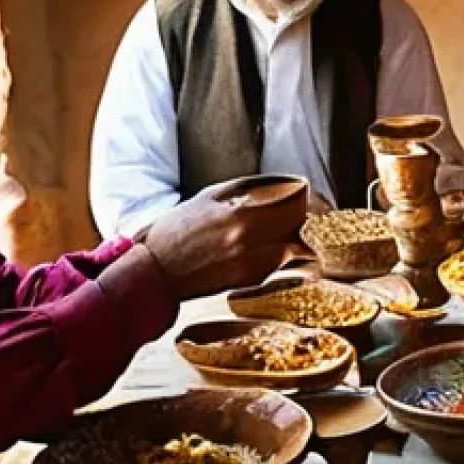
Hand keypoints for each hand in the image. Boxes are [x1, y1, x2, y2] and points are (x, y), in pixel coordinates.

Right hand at [142, 183, 304, 300]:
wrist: (155, 271)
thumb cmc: (177, 231)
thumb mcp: (209, 197)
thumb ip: (245, 189)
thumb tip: (277, 183)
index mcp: (241, 214)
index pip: (294, 203)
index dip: (306, 198)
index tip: (309, 196)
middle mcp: (250, 241)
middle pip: (299, 226)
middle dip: (304, 218)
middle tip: (305, 213)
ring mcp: (251, 264)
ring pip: (292, 248)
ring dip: (293, 238)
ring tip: (287, 230)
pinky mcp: (248, 281)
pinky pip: (277, 264)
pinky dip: (278, 254)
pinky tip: (266, 248)